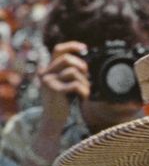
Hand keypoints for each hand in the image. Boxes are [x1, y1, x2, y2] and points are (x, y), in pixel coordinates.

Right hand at [33, 41, 89, 163]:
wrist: (53, 120)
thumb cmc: (63, 102)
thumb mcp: (65, 84)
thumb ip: (70, 73)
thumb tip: (85, 64)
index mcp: (48, 69)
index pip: (58, 50)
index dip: (72, 46)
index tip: (85, 48)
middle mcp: (45, 72)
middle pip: (67, 59)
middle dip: (81, 66)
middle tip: (87, 77)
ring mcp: (48, 81)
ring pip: (73, 72)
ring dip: (84, 82)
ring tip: (85, 91)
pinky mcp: (55, 90)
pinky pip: (75, 85)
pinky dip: (84, 91)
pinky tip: (84, 98)